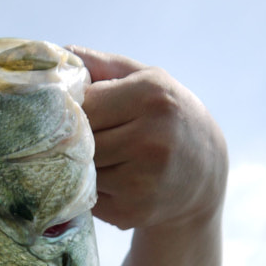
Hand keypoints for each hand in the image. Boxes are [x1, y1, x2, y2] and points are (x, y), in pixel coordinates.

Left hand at [67, 46, 227, 232]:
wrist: (204, 172)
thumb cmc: (167, 116)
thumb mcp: (147, 80)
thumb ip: (103, 65)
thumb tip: (60, 53)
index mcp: (151, 97)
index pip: (85, 104)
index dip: (73, 110)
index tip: (72, 113)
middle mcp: (150, 139)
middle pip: (81, 141)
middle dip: (77, 140)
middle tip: (82, 138)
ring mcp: (143, 180)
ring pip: (82, 171)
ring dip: (82, 167)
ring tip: (103, 158)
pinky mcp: (133, 212)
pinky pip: (90, 198)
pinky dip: (92, 190)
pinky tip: (112, 181)